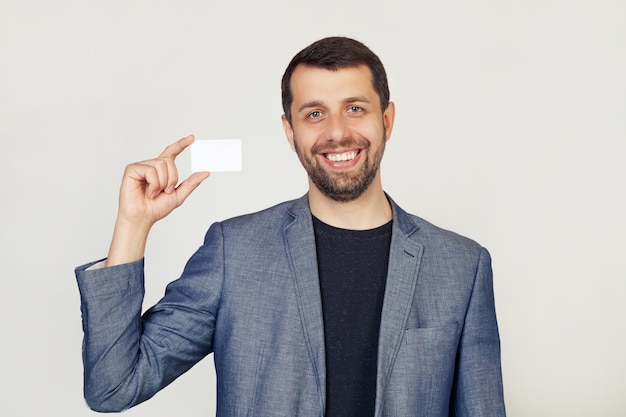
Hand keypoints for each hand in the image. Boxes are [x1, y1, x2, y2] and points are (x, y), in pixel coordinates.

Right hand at [106, 135, 209, 265]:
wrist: (142, 218)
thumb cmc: (156, 208)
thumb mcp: (179, 195)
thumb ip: (191, 183)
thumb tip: (205, 172)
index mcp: (161, 170)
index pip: (171, 153)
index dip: (181, 144)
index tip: (192, 138)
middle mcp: (151, 165)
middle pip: (169, 161)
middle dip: (171, 178)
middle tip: (165, 191)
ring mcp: (141, 166)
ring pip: (160, 164)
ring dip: (162, 182)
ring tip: (154, 192)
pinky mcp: (132, 169)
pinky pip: (150, 170)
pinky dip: (153, 183)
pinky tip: (147, 191)